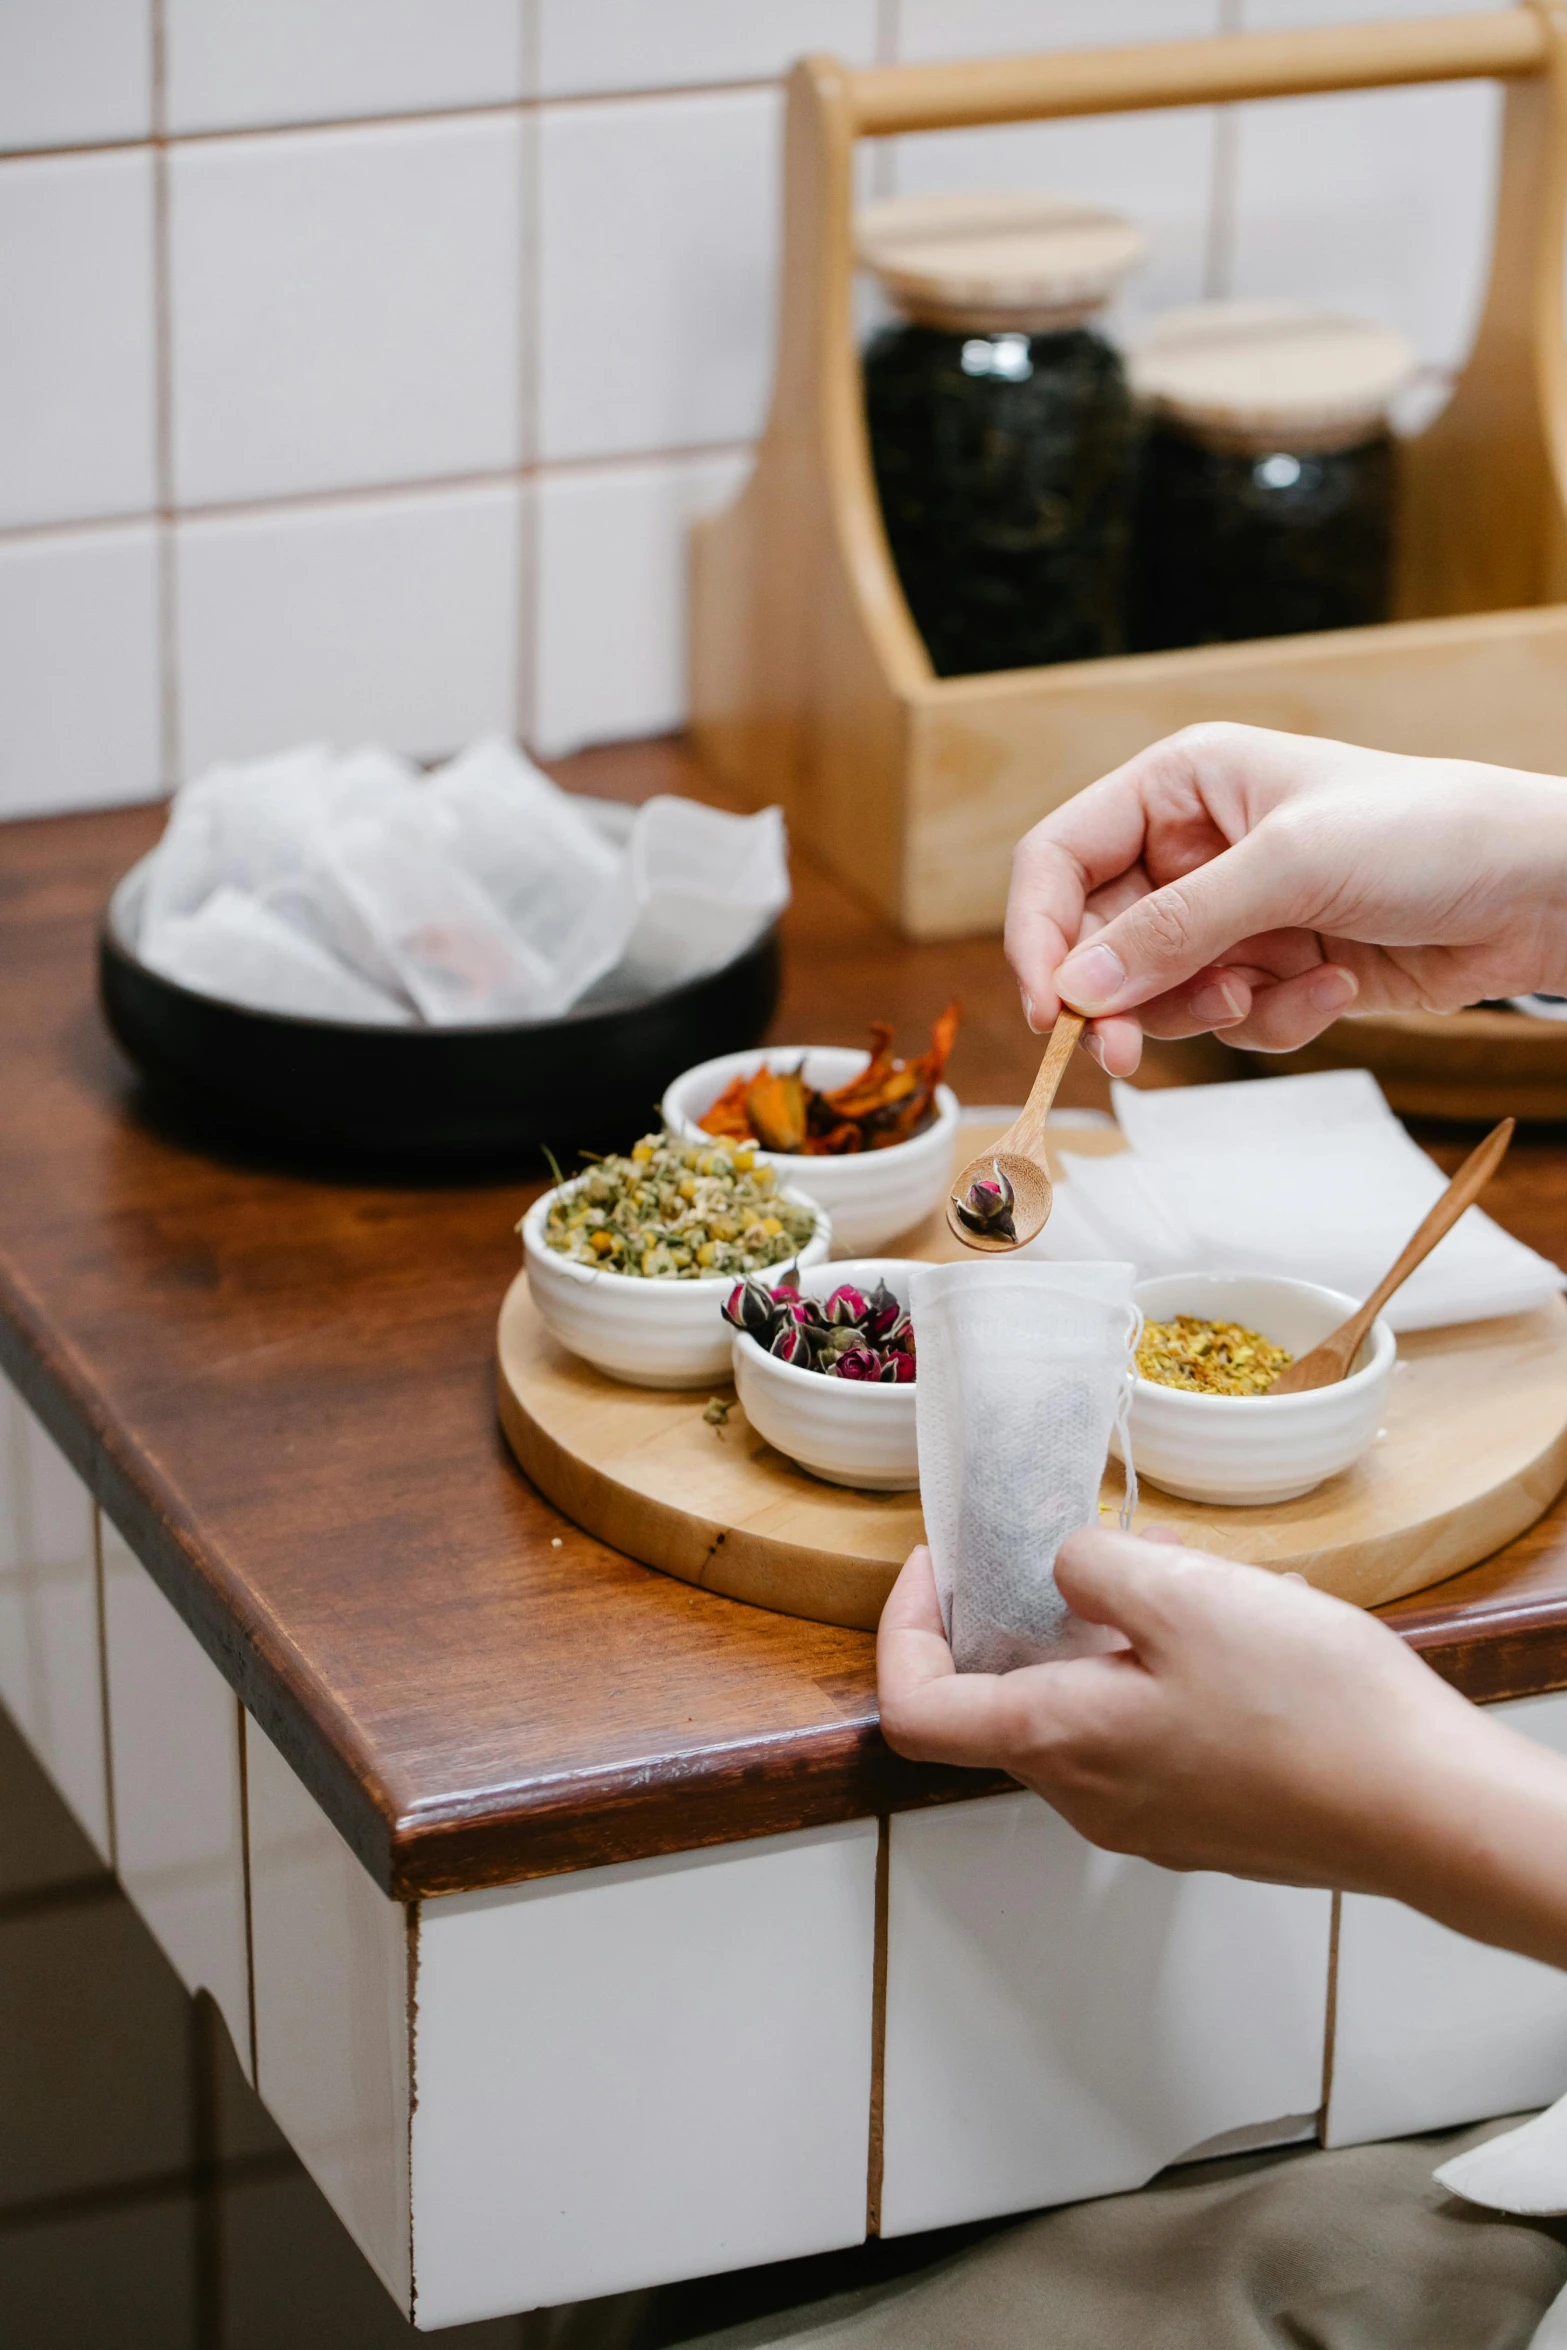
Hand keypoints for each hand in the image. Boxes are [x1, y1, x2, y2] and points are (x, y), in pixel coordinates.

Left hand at [877, 1531, 1566, 1965]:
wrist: (1430, 1809)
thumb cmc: (1311, 1710)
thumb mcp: (1185, 1592)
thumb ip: (1094, 1565)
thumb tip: (1061, 1566)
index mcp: (1057, 1741)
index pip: (913, 1709)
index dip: (904, 1629)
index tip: (938, 1567)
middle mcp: (1088, 1798)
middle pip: (996, 1709)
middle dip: (1013, 1622)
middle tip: (1067, 1555)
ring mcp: (1149, 1821)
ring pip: (1078, 1721)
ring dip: (1095, 1646)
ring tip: (1172, 1587)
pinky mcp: (1206, 1823)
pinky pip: (1144, 1742)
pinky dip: (1152, 1682)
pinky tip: (1230, 1641)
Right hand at [1004, 722, 1566, 1074]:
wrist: (1539, 890)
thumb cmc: (1428, 834)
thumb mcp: (1287, 868)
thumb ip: (1171, 930)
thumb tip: (1074, 991)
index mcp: (1179, 785)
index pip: (1059, 860)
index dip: (1038, 934)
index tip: (1045, 1010)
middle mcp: (1193, 846)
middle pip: (1097, 941)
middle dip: (1121, 998)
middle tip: (1123, 1055)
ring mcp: (1233, 911)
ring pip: (1159, 992)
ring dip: (1209, 1009)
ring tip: (1267, 991)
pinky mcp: (1273, 966)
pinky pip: (1229, 1018)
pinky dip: (1276, 1016)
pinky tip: (1337, 983)